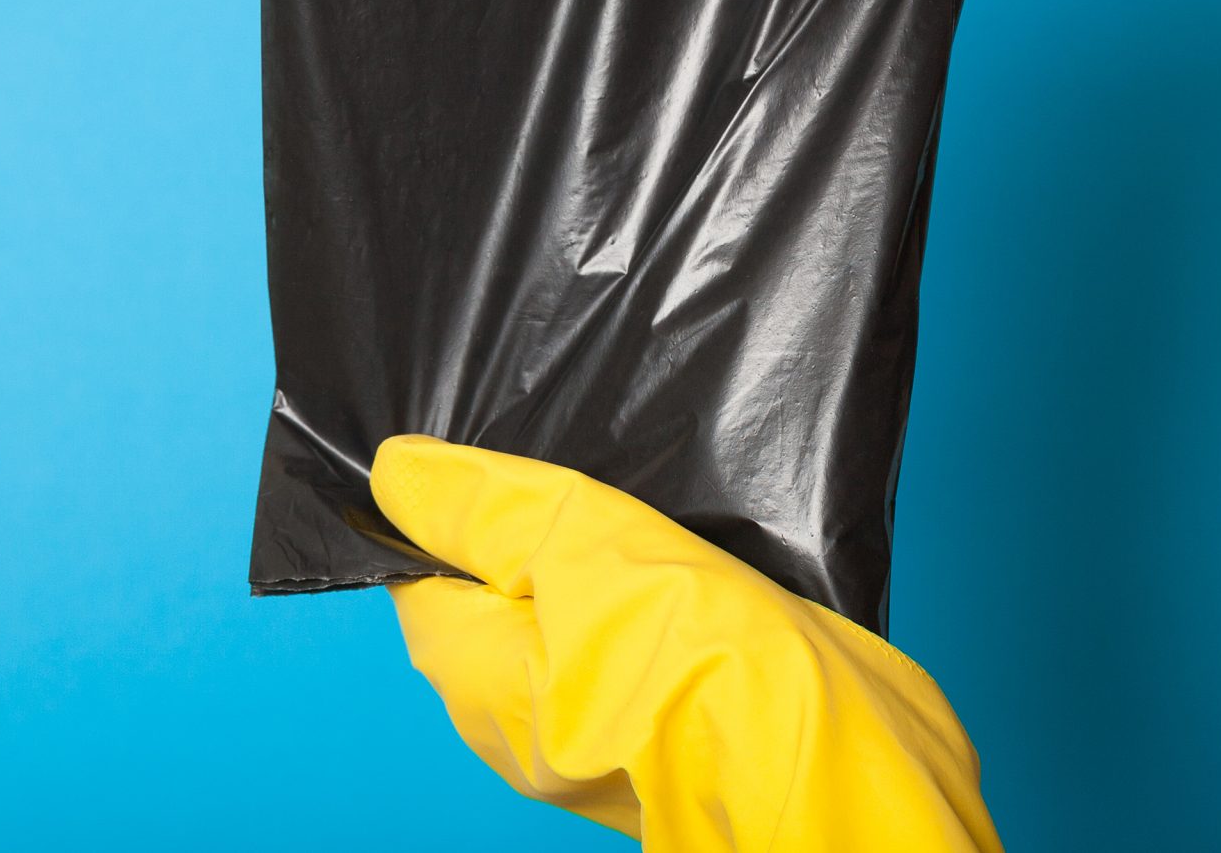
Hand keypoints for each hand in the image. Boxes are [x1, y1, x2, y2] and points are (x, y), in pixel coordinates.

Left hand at [373, 435, 1001, 850]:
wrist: (825, 750)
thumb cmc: (689, 653)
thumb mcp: (565, 535)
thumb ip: (474, 503)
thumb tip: (395, 471)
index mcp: (466, 673)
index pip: (420, 568)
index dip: (456, 508)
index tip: (510, 469)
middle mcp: (509, 719)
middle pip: (493, 595)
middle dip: (533, 539)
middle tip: (592, 497)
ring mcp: (583, 737)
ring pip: (566, 621)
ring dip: (599, 572)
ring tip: (649, 532)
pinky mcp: (655, 734)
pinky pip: (626, 653)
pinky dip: (648, 612)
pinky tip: (689, 580)